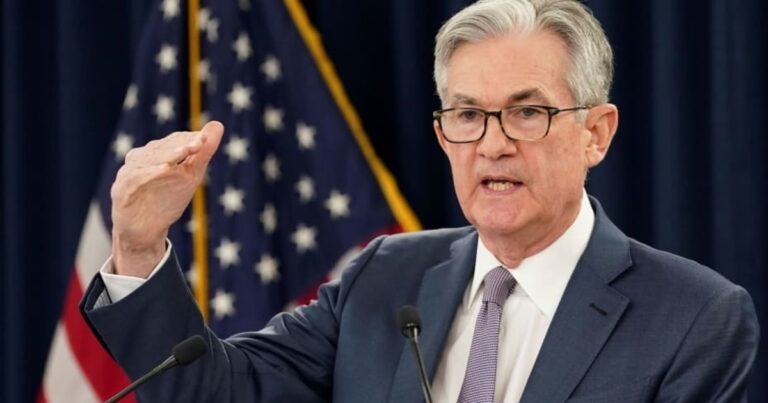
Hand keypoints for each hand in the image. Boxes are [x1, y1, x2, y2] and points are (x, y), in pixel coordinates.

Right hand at [110, 121, 223, 276]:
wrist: (146, 231)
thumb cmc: (168, 200)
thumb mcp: (190, 175)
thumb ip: (203, 151)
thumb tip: (218, 124)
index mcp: (156, 152)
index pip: (174, 141)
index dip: (190, 140)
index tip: (205, 140)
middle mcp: (140, 159)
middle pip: (161, 148)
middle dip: (180, 146)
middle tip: (199, 144)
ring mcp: (129, 173)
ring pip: (147, 159)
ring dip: (166, 155)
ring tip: (184, 152)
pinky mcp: (121, 189)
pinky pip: (135, 178)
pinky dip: (149, 173)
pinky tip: (164, 169)